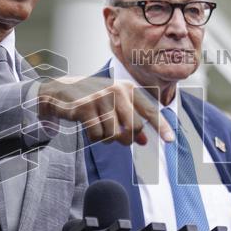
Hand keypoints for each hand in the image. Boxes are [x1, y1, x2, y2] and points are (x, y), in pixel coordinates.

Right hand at [36, 76, 172, 145]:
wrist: (59, 91)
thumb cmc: (91, 99)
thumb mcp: (113, 105)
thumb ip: (130, 120)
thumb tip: (144, 142)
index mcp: (127, 88)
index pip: (150, 110)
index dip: (161, 127)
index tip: (170, 141)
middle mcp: (117, 90)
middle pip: (135, 127)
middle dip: (127, 138)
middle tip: (118, 137)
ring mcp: (101, 97)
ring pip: (115, 134)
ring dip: (108, 138)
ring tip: (99, 128)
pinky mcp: (85, 107)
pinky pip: (98, 135)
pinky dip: (94, 137)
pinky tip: (88, 127)